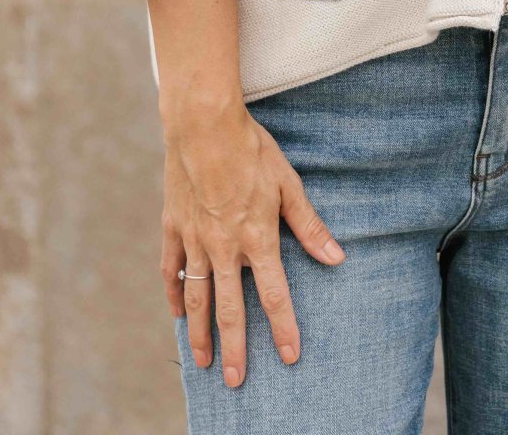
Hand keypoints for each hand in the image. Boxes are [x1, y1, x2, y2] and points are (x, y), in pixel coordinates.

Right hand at [159, 100, 345, 387]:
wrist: (204, 126)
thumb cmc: (253, 150)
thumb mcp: (289, 184)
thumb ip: (309, 226)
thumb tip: (336, 258)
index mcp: (257, 238)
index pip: (274, 295)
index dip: (284, 328)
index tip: (290, 356)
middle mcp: (224, 248)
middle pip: (230, 309)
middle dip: (236, 348)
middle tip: (237, 382)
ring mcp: (195, 240)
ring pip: (196, 298)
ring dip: (201, 333)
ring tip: (203, 362)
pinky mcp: (173, 227)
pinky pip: (170, 268)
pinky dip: (174, 292)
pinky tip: (177, 312)